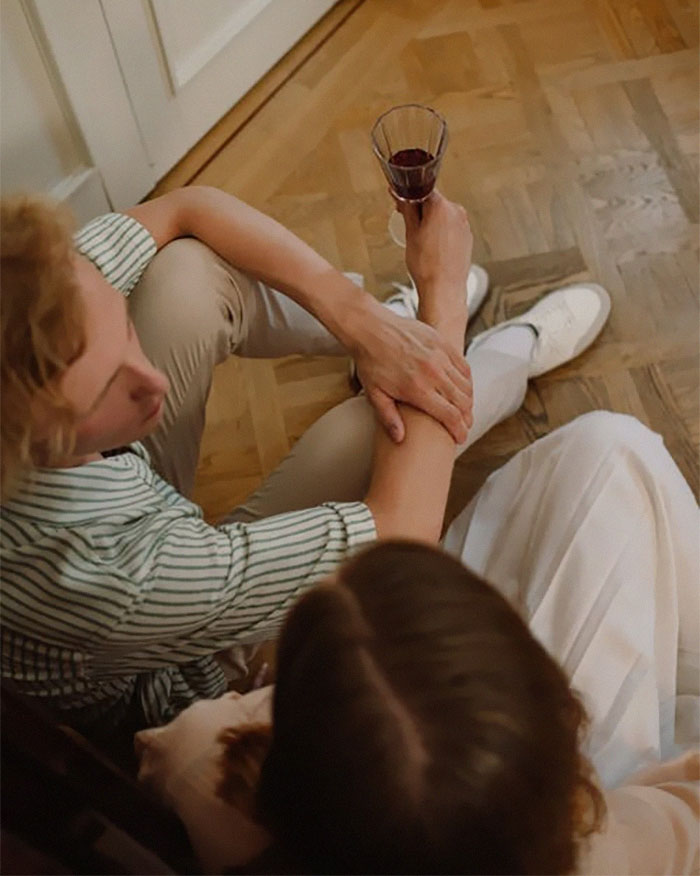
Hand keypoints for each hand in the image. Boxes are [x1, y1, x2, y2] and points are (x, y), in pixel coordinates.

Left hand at [352, 301, 472, 443]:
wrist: (371, 329)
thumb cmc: (371, 362)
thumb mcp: (375, 394)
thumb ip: (388, 418)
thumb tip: (400, 439)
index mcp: (417, 389)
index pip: (450, 416)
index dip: (459, 430)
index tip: (460, 438)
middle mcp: (433, 373)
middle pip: (463, 402)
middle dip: (467, 418)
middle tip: (464, 426)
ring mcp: (440, 356)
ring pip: (465, 385)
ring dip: (468, 400)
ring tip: (464, 409)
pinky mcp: (442, 343)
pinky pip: (463, 366)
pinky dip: (466, 380)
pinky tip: (462, 388)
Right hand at [398, 191, 472, 327]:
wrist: (443, 289)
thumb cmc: (426, 265)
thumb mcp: (410, 233)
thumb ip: (406, 209)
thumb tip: (401, 195)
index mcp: (441, 206)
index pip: (422, 190)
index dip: (409, 197)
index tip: (401, 204)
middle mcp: (457, 211)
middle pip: (434, 203)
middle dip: (421, 211)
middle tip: (408, 226)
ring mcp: (464, 225)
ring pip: (443, 216)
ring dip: (431, 223)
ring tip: (422, 243)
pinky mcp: (467, 238)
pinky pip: (451, 229)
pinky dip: (441, 233)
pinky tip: (433, 249)